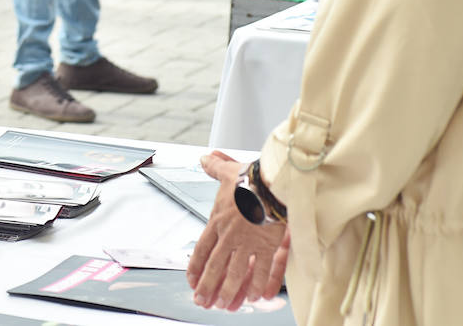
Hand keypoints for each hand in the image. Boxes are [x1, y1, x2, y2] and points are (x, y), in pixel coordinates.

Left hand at [187, 151, 288, 310]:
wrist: (271, 183)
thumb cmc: (250, 177)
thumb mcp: (227, 171)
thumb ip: (215, 167)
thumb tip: (204, 159)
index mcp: (217, 220)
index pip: (201, 249)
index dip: (195, 267)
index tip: (191, 280)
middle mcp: (229, 235)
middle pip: (214, 266)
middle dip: (207, 286)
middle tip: (202, 301)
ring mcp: (247, 243)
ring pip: (235, 272)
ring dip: (228, 290)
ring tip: (223, 305)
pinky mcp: (266, 246)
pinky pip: (260, 271)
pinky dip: (256, 285)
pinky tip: (253, 297)